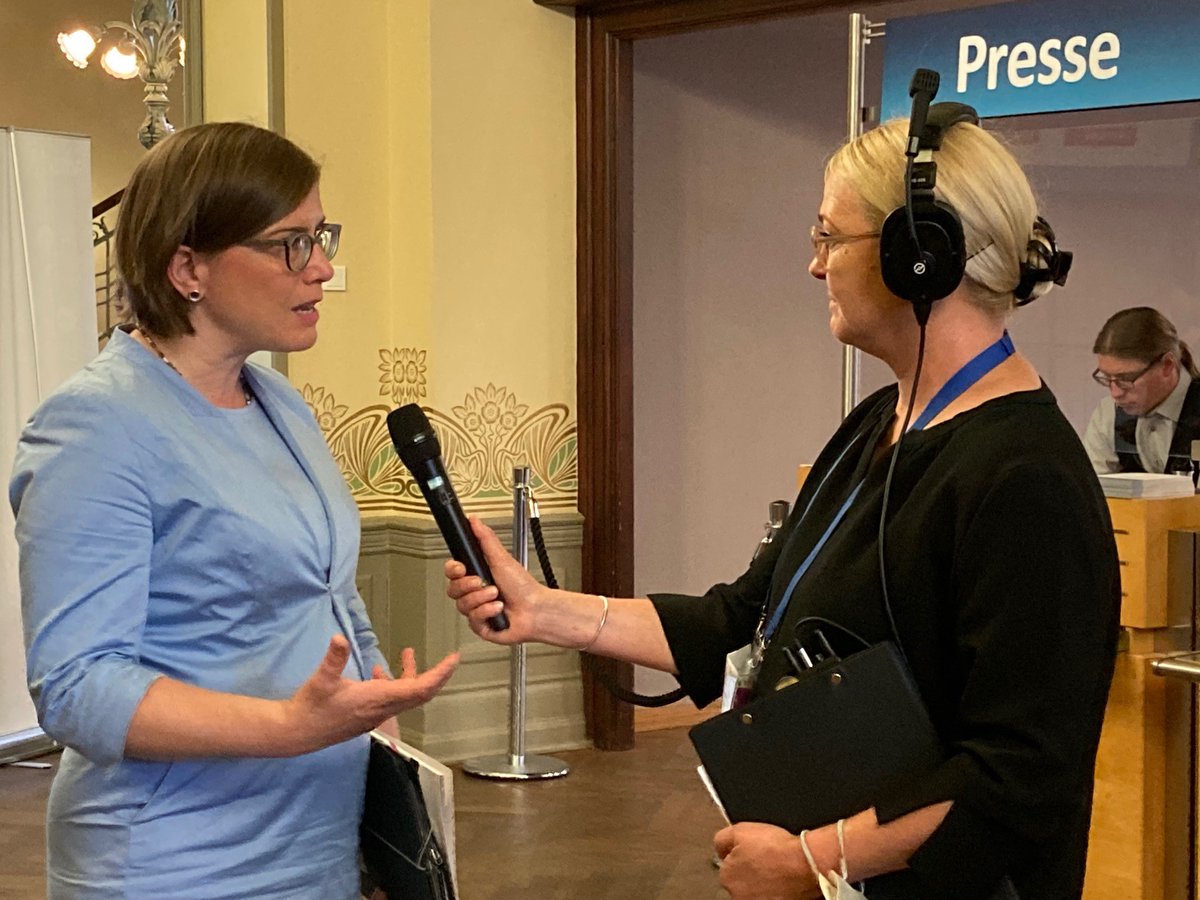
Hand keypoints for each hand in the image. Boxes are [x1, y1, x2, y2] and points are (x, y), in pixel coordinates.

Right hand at [284, 637, 457, 754]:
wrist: (296, 733)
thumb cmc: (310, 707)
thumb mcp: (321, 681)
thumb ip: (333, 659)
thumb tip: (339, 638)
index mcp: (377, 699)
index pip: (419, 688)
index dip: (439, 675)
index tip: (453, 660)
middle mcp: (382, 709)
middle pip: (420, 693)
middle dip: (436, 675)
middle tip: (449, 659)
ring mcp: (375, 714)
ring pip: (404, 695)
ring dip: (411, 675)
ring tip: (408, 653)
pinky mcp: (366, 715)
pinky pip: (390, 698)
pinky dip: (392, 682)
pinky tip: (377, 672)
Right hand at [444, 517, 542, 643]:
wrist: (536, 610)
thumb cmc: (523, 587)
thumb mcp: (502, 558)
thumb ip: (485, 539)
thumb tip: (474, 521)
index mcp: (478, 575)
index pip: (453, 571)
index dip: (453, 569)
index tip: (461, 567)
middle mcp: (475, 592)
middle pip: (452, 589)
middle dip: (468, 585)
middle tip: (482, 581)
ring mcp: (477, 609)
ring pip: (462, 605)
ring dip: (481, 598)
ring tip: (496, 595)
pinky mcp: (481, 626)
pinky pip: (472, 620)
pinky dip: (487, 612)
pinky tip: (498, 609)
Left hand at [714, 822, 819, 899]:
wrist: (805, 863)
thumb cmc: (777, 849)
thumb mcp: (741, 830)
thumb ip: (722, 839)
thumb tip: (720, 847)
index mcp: (727, 877)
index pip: (728, 867)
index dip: (742, 857)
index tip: (754, 853)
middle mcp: (738, 896)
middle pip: (742, 882)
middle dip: (751, 872)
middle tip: (767, 861)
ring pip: (756, 892)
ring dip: (763, 883)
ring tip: (777, 871)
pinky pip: (773, 896)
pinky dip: (777, 891)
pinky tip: (784, 882)